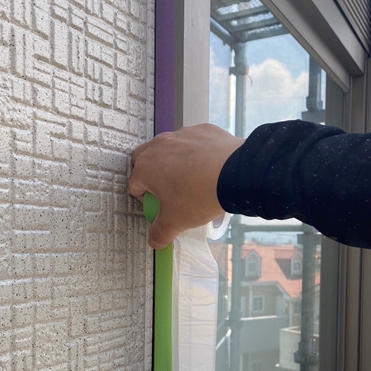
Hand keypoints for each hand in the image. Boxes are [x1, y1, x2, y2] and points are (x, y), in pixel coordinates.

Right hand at [129, 124, 243, 248]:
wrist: (235, 173)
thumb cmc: (200, 194)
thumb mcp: (176, 222)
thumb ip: (160, 233)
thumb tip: (155, 240)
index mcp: (146, 168)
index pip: (135, 186)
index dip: (146, 201)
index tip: (160, 209)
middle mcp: (159, 146)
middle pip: (144, 160)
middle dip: (151, 176)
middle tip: (168, 192)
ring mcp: (181, 135)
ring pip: (169, 149)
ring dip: (174, 163)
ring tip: (192, 182)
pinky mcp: (202, 130)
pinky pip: (193, 142)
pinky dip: (197, 154)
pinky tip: (209, 170)